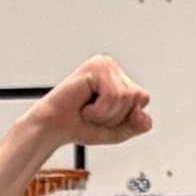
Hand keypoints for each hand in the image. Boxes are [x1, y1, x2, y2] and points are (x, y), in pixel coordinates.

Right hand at [30, 55, 153, 150]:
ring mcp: (104, 64)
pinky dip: (98, 109)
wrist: (53, 128)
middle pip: (136, 97)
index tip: (103, 117)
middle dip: (116, 115)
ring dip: (105, 113)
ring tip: (88, 111)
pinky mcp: (95, 67)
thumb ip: (137, 125)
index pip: (143, 99)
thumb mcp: (117, 130)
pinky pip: (112, 95)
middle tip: (94, 114)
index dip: (126, 116)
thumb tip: (142, 114)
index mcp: (118, 77)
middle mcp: (112, 67)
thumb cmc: (80, 125)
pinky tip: (84, 106)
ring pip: (126, 97)